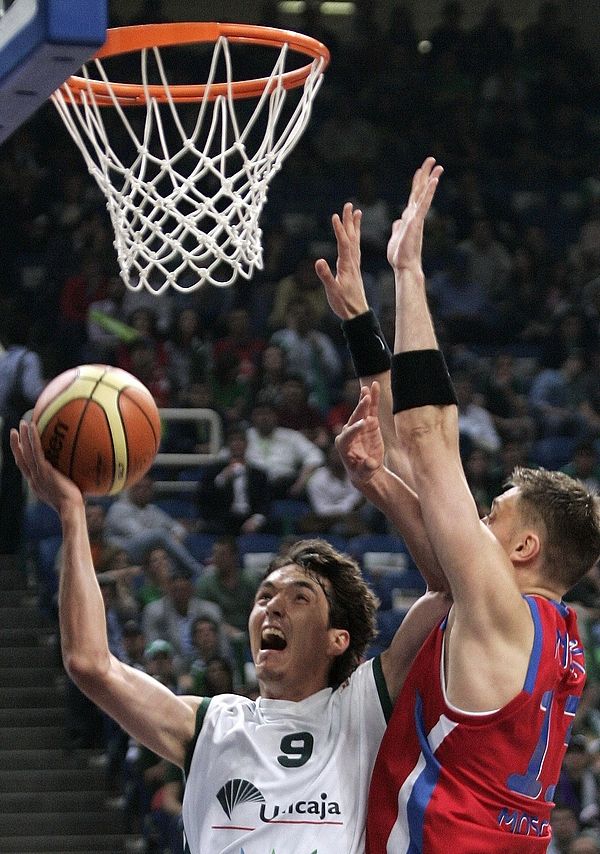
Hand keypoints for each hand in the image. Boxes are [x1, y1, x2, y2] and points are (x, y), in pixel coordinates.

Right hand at [10, 421, 82, 513]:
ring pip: (26, 452)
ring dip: (23, 437)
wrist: (70, 510)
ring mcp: (38, 475)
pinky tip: (33, 426)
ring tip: (22, 424)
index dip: (20, 456)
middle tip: (13, 431)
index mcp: (37, 485)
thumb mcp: (67, 492)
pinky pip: (36, 451)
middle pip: (21, 458)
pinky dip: (33, 438)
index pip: (25, 468)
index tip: (19, 446)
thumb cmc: (74, 505)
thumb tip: (81, 473)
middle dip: (16, 444)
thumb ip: (68, 482)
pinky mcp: (44, 471)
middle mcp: (34, 479)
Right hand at [314, 203, 368, 319]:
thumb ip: (326, 276)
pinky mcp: (354, 268)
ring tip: (356, 212)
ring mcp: (354, 264)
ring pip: (355, 241)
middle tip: (349, 205)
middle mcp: (352, 262)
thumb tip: (318, 261)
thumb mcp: (332, 291)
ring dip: (354, 226)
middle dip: (349, 221)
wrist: (357, 313)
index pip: (343, 244)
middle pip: (351, 237)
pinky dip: (354, 238)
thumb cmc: (344, 303)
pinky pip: (355, 248)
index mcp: (347, 266)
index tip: (335, 216)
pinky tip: (354, 235)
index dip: (339, 230)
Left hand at [335, 382, 384, 485]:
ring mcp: (359, 426)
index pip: (348, 434)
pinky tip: (374, 386)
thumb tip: (370, 463)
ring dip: (364, 400)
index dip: (356, 429)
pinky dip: (372, 399)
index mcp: (343, 445)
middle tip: (366, 400)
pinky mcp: (369, 424)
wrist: (366, 469)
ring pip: (362, 411)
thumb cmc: (362, 473)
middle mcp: (349, 432)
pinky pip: (371, 410)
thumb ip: (367, 468)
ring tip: (367, 388)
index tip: (365, 424)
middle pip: (354, 419)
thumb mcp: (364, 473)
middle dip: (359, 410)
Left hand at [387, 156, 442, 273]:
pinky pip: (423, 204)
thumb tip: (398, 221)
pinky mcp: (416, 222)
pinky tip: (434, 181)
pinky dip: (429, 192)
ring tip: (437, 165)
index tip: (421, 170)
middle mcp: (415, 215)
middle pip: (421, 191)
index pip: (414, 196)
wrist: (404, 266)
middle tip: (432, 160)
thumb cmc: (400, 256)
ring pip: (424, 195)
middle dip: (426, 175)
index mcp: (409, 217)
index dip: (418, 183)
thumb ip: (398, 227)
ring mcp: (417, 218)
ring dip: (430, 179)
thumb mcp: (396, 237)